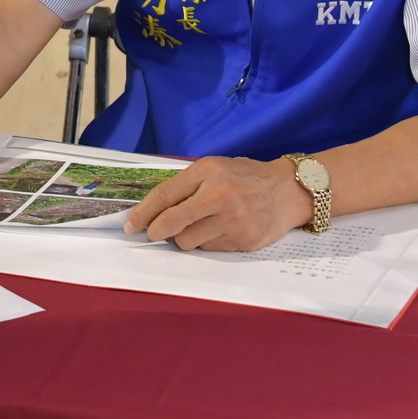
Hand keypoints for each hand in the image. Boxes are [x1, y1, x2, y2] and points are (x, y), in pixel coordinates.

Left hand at [124, 154, 311, 251]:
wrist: (287, 191)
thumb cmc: (245, 177)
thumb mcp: (215, 168)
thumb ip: (186, 185)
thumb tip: (152, 210)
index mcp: (208, 172)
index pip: (164, 196)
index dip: (142, 214)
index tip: (130, 225)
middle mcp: (219, 196)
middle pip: (171, 224)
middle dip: (156, 232)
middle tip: (153, 233)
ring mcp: (232, 221)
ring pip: (188, 242)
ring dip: (184, 238)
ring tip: (197, 226)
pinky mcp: (243, 241)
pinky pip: (209, 250)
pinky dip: (206, 243)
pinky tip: (218, 231)